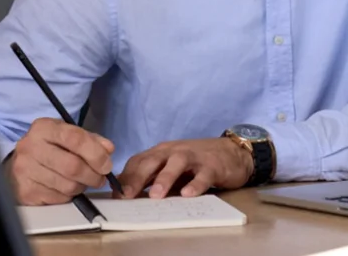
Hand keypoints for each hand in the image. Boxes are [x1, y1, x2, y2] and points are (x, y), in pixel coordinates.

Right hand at [7, 117, 115, 204]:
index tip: (107, 165)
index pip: (75, 139)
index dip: (96, 154)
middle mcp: (30, 147)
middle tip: (100, 178)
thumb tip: (108, 149)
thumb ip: (90, 140)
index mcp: (43, 128)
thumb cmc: (48, 149)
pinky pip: (59, 199)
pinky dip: (69, 196)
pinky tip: (66, 188)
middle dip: (93, 175)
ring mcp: (25, 171)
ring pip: (68, 185)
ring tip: (82, 181)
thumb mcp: (67, 136)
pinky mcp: (26, 192)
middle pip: (73, 166)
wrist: (18, 166)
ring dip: (82, 186)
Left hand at [118, 138, 252, 198]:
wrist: (231, 152)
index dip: (126, 178)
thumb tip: (128, 195)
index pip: (138, 161)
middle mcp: (174, 151)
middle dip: (138, 178)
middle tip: (127, 196)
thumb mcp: (170, 167)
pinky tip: (188, 194)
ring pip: (176, 163)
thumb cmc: (196, 162)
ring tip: (155, 196)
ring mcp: (193, 157)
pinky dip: (195, 184)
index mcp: (161, 152)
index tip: (116, 196)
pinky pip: (202, 175)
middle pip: (152, 161)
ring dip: (164, 178)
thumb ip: (152, 178)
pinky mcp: (212, 165)